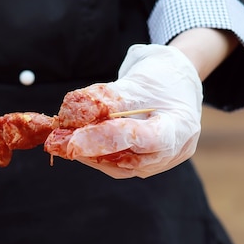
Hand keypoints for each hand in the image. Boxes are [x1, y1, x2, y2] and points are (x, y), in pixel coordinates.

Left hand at [64, 44, 202, 177]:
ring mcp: (165, 161)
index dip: (107, 139)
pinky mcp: (151, 163)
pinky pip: (122, 165)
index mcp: (181, 127)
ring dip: (92, 157)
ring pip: (123, 167)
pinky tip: (80, 147)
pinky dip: (100, 156)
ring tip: (66, 144)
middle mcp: (176, 150)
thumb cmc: (162, 76)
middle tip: (62, 143)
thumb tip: (71, 111)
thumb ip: (106, 98)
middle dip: (93, 152)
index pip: (141, 138)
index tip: (75, 137)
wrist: (180, 80)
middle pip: (131, 160)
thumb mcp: (136, 81)